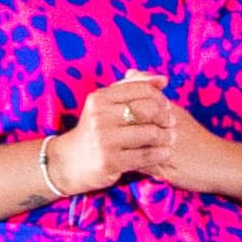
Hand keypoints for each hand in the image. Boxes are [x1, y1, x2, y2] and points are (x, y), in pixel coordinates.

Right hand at [45, 73, 185, 196]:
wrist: (70, 162)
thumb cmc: (97, 129)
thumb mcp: (107, 104)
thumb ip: (134, 87)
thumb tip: (163, 79)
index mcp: (99, 98)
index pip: (142, 89)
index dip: (160, 97)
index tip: (166, 107)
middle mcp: (99, 117)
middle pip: (149, 110)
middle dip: (166, 116)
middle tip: (171, 123)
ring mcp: (104, 140)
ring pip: (151, 133)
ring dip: (166, 136)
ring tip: (170, 138)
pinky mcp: (110, 161)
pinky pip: (146, 155)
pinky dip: (161, 153)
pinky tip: (164, 152)